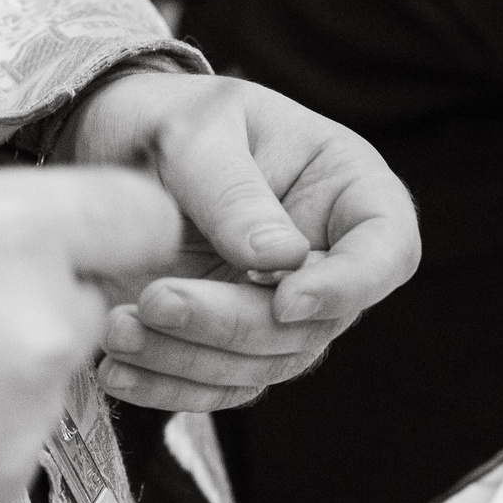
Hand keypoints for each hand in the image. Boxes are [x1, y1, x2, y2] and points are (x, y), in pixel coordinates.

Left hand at [64, 71, 420, 411]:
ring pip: (266, 363)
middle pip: (316, 322)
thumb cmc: (169, 117)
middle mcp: (328, 258)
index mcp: (348, 190)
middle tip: (155, 300)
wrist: (114, 146)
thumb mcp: (195, 132)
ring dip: (191, 359)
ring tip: (117, 329)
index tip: (285, 300)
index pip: (388, 249)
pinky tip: (120, 370)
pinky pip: (221, 385)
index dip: (349, 286)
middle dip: (233, 324)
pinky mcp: (234, 344)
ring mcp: (284, 308)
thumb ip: (234, 193)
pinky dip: (170, 386)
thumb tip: (279, 261)